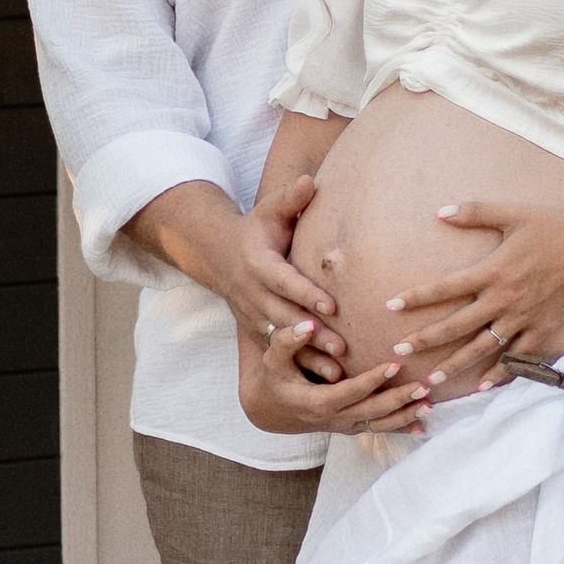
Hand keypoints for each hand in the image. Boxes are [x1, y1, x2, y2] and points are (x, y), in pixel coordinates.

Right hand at [136, 174, 346, 363]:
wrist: (220, 255)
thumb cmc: (257, 229)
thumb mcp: (270, 210)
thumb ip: (291, 198)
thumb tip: (310, 180)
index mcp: (258, 264)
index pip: (285, 281)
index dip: (307, 294)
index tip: (333, 307)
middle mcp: (253, 293)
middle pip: (285, 317)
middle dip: (313, 335)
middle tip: (343, 348)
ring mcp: (253, 315)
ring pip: (283, 341)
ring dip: (309, 358)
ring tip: (339, 374)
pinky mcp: (257, 330)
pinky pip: (280, 352)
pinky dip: (301, 366)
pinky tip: (328, 383)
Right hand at [239, 313, 433, 438]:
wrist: (267, 410)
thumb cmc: (272, 379)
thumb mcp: (272, 359)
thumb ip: (288, 341)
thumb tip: (309, 324)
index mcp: (316, 403)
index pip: (350, 392)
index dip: (372, 379)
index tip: (393, 363)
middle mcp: (333, 419)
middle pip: (371, 412)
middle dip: (398, 400)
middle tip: (423, 386)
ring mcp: (343, 426)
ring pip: (378, 426)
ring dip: (405, 417)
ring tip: (430, 406)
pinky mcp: (349, 427)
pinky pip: (378, 430)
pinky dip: (401, 429)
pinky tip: (423, 426)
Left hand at [379, 202, 563, 387]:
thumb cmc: (554, 228)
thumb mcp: (513, 214)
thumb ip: (474, 212)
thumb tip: (438, 211)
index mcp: (492, 271)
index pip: (444, 288)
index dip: (416, 297)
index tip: (390, 305)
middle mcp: (503, 300)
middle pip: (455, 326)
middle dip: (424, 340)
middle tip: (397, 352)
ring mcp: (522, 319)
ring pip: (481, 348)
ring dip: (454, 365)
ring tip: (431, 380)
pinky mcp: (542, 330)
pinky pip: (515, 357)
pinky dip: (498, 373)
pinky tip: (480, 386)